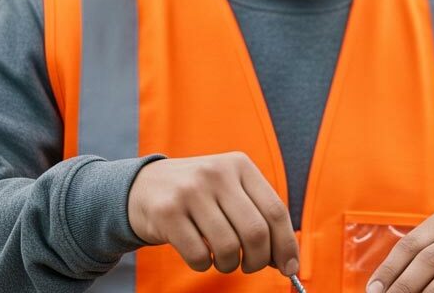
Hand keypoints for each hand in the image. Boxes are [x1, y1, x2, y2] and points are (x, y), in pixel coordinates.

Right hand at [127, 152, 298, 275]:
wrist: (143, 186)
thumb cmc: (199, 196)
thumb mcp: (230, 190)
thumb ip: (257, 216)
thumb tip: (286, 259)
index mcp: (240, 165)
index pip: (275, 210)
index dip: (286, 245)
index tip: (290, 268)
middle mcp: (217, 173)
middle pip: (255, 231)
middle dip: (259, 260)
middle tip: (250, 266)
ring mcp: (190, 191)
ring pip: (229, 246)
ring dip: (230, 265)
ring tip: (223, 260)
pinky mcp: (167, 211)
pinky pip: (199, 255)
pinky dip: (204, 265)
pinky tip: (201, 255)